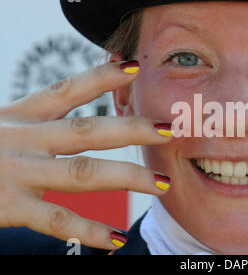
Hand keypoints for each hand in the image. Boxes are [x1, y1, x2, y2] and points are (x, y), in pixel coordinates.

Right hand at [0, 61, 172, 249]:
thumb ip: (28, 123)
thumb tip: (60, 118)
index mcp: (18, 116)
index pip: (68, 89)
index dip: (102, 77)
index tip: (134, 66)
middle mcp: (23, 139)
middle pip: (89, 129)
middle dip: (132, 128)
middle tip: (170, 130)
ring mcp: (17, 172)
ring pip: (84, 172)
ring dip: (127, 177)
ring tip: (161, 184)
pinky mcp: (8, 205)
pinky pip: (57, 220)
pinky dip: (88, 232)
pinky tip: (114, 241)